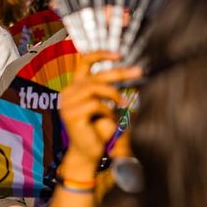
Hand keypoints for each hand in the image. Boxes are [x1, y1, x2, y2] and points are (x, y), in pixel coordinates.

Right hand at [60, 51, 141, 174]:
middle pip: (95, 75)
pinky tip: (109, 119)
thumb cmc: (98, 129)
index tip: (119, 54)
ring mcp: (67, 103)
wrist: (88, 152)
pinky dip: (107, 111)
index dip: (100, 55)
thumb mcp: (105, 105)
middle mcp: (68, 92)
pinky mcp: (71, 115)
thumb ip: (109, 90)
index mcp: (74, 87)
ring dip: (113, 95)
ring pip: (94, 88)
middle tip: (138, 71)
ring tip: (123, 104)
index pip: (83, 63)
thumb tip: (129, 72)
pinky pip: (95, 105)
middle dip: (119, 73)